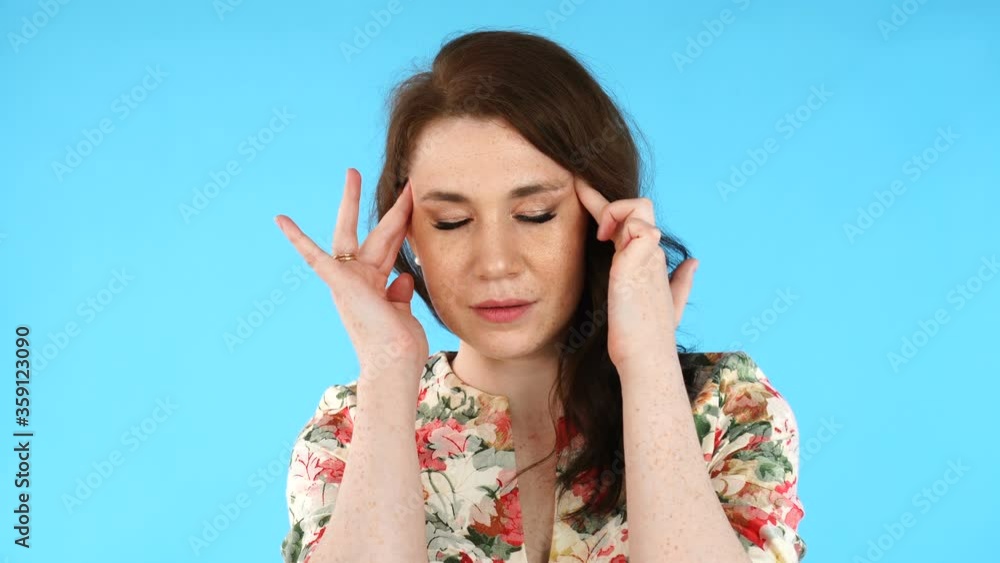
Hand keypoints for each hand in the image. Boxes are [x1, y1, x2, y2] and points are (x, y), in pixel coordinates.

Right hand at [275, 168, 428, 389]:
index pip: (391, 247)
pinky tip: (281, 220)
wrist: (393, 365)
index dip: (402, 225)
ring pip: (355, 234)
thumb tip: (404, 276)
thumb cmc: (400, 347)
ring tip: (351, 172)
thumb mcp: (404, 313)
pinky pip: (314, 257)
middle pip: (380, 233)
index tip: (410, 204)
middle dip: (392, 207)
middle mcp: (361, 279)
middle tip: (401, 180)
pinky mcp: (339, 283)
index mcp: (376, 286)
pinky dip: (298, 239)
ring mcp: (349, 280)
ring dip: (352, 202)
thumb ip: (400, 292)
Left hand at [575, 178, 696, 367]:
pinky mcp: (638, 263)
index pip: (634, 224)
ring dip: (613, 211)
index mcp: (652, 261)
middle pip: (642, 207)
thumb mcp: (667, 306)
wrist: (647, 358)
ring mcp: (649, 257)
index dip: (609, 207)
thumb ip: (680, 283)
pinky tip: (604, 240)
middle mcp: (653, 254)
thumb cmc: (649, 336)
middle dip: (611, 202)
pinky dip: (622, 223)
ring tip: (599, 236)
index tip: (584, 191)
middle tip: (587, 209)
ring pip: (639, 209)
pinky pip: (640, 226)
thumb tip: (694, 263)